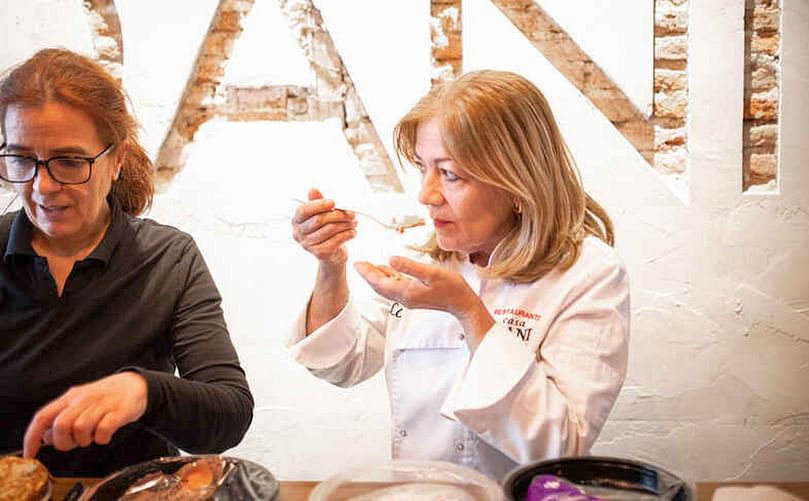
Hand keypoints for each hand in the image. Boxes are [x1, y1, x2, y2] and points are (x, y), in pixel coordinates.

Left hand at [23, 371, 147, 457]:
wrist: (135, 383)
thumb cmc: (105, 397)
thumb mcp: (80, 403)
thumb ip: (62, 418)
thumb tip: (46, 437)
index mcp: (69, 397)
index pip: (43, 416)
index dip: (32, 437)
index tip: (30, 454)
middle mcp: (83, 399)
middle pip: (61, 425)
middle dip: (63, 442)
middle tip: (73, 443)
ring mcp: (101, 405)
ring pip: (81, 429)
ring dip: (84, 440)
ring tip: (92, 436)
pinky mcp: (117, 412)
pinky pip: (103, 430)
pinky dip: (101, 438)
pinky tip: (105, 435)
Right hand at [291, 188, 356, 265]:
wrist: (332, 254)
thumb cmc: (327, 231)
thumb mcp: (323, 214)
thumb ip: (318, 203)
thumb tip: (312, 189)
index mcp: (297, 221)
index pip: (304, 210)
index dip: (319, 205)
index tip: (333, 202)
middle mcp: (299, 233)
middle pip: (319, 220)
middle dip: (338, 215)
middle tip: (351, 213)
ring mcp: (308, 245)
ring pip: (329, 229)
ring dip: (345, 224)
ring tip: (354, 222)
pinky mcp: (319, 253)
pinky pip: (336, 240)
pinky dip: (347, 234)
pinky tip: (353, 232)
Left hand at [354, 257, 494, 349]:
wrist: (463, 303)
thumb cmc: (451, 287)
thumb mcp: (431, 273)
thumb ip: (410, 267)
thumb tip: (390, 259)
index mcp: (406, 292)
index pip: (380, 283)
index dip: (367, 273)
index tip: (357, 264)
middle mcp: (404, 297)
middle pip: (380, 286)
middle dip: (368, 275)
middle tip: (358, 263)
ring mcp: (409, 297)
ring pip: (387, 287)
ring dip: (377, 276)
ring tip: (368, 266)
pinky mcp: (415, 296)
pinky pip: (396, 286)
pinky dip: (388, 278)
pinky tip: (387, 270)